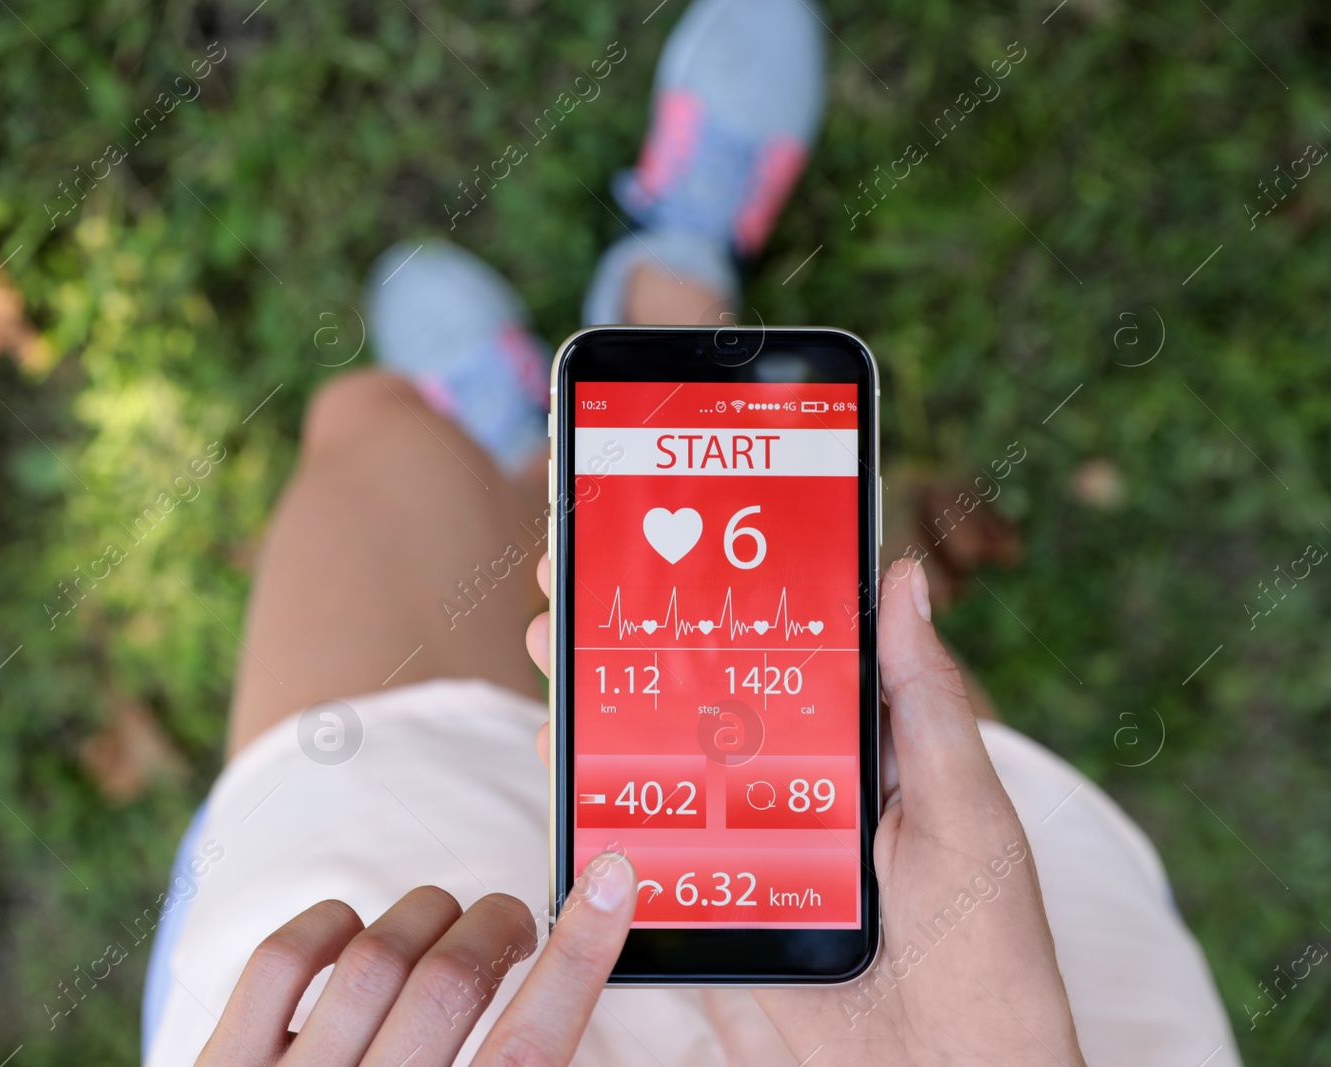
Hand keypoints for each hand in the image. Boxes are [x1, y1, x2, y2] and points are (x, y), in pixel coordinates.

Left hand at [195, 855, 636, 1066]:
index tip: (613, 881)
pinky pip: (280, 962)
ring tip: (444, 930)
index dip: (579, 958)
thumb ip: (512, 1064)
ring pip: (375, 955)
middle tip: (514, 927)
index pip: (530, 1049)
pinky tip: (353, 933)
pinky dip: (328, 925)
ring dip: (427, 917)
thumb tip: (558, 996)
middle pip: (452, 983)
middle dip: (499, 926)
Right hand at [525, 553, 1085, 1065]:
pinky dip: (596, 797)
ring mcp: (747, 838)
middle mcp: (796, 782)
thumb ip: (926, 700)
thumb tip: (904, 580)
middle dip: (636, 634)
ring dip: (602, 700)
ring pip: (663, 756)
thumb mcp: (964, 806)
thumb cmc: (985, 942)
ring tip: (550, 645)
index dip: (727, 595)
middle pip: (704, 693)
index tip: (674, 537)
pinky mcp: (712, 898)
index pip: (786, 651)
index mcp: (862, 746)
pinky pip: (646, 840)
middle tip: (578, 579)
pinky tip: (558, 756)